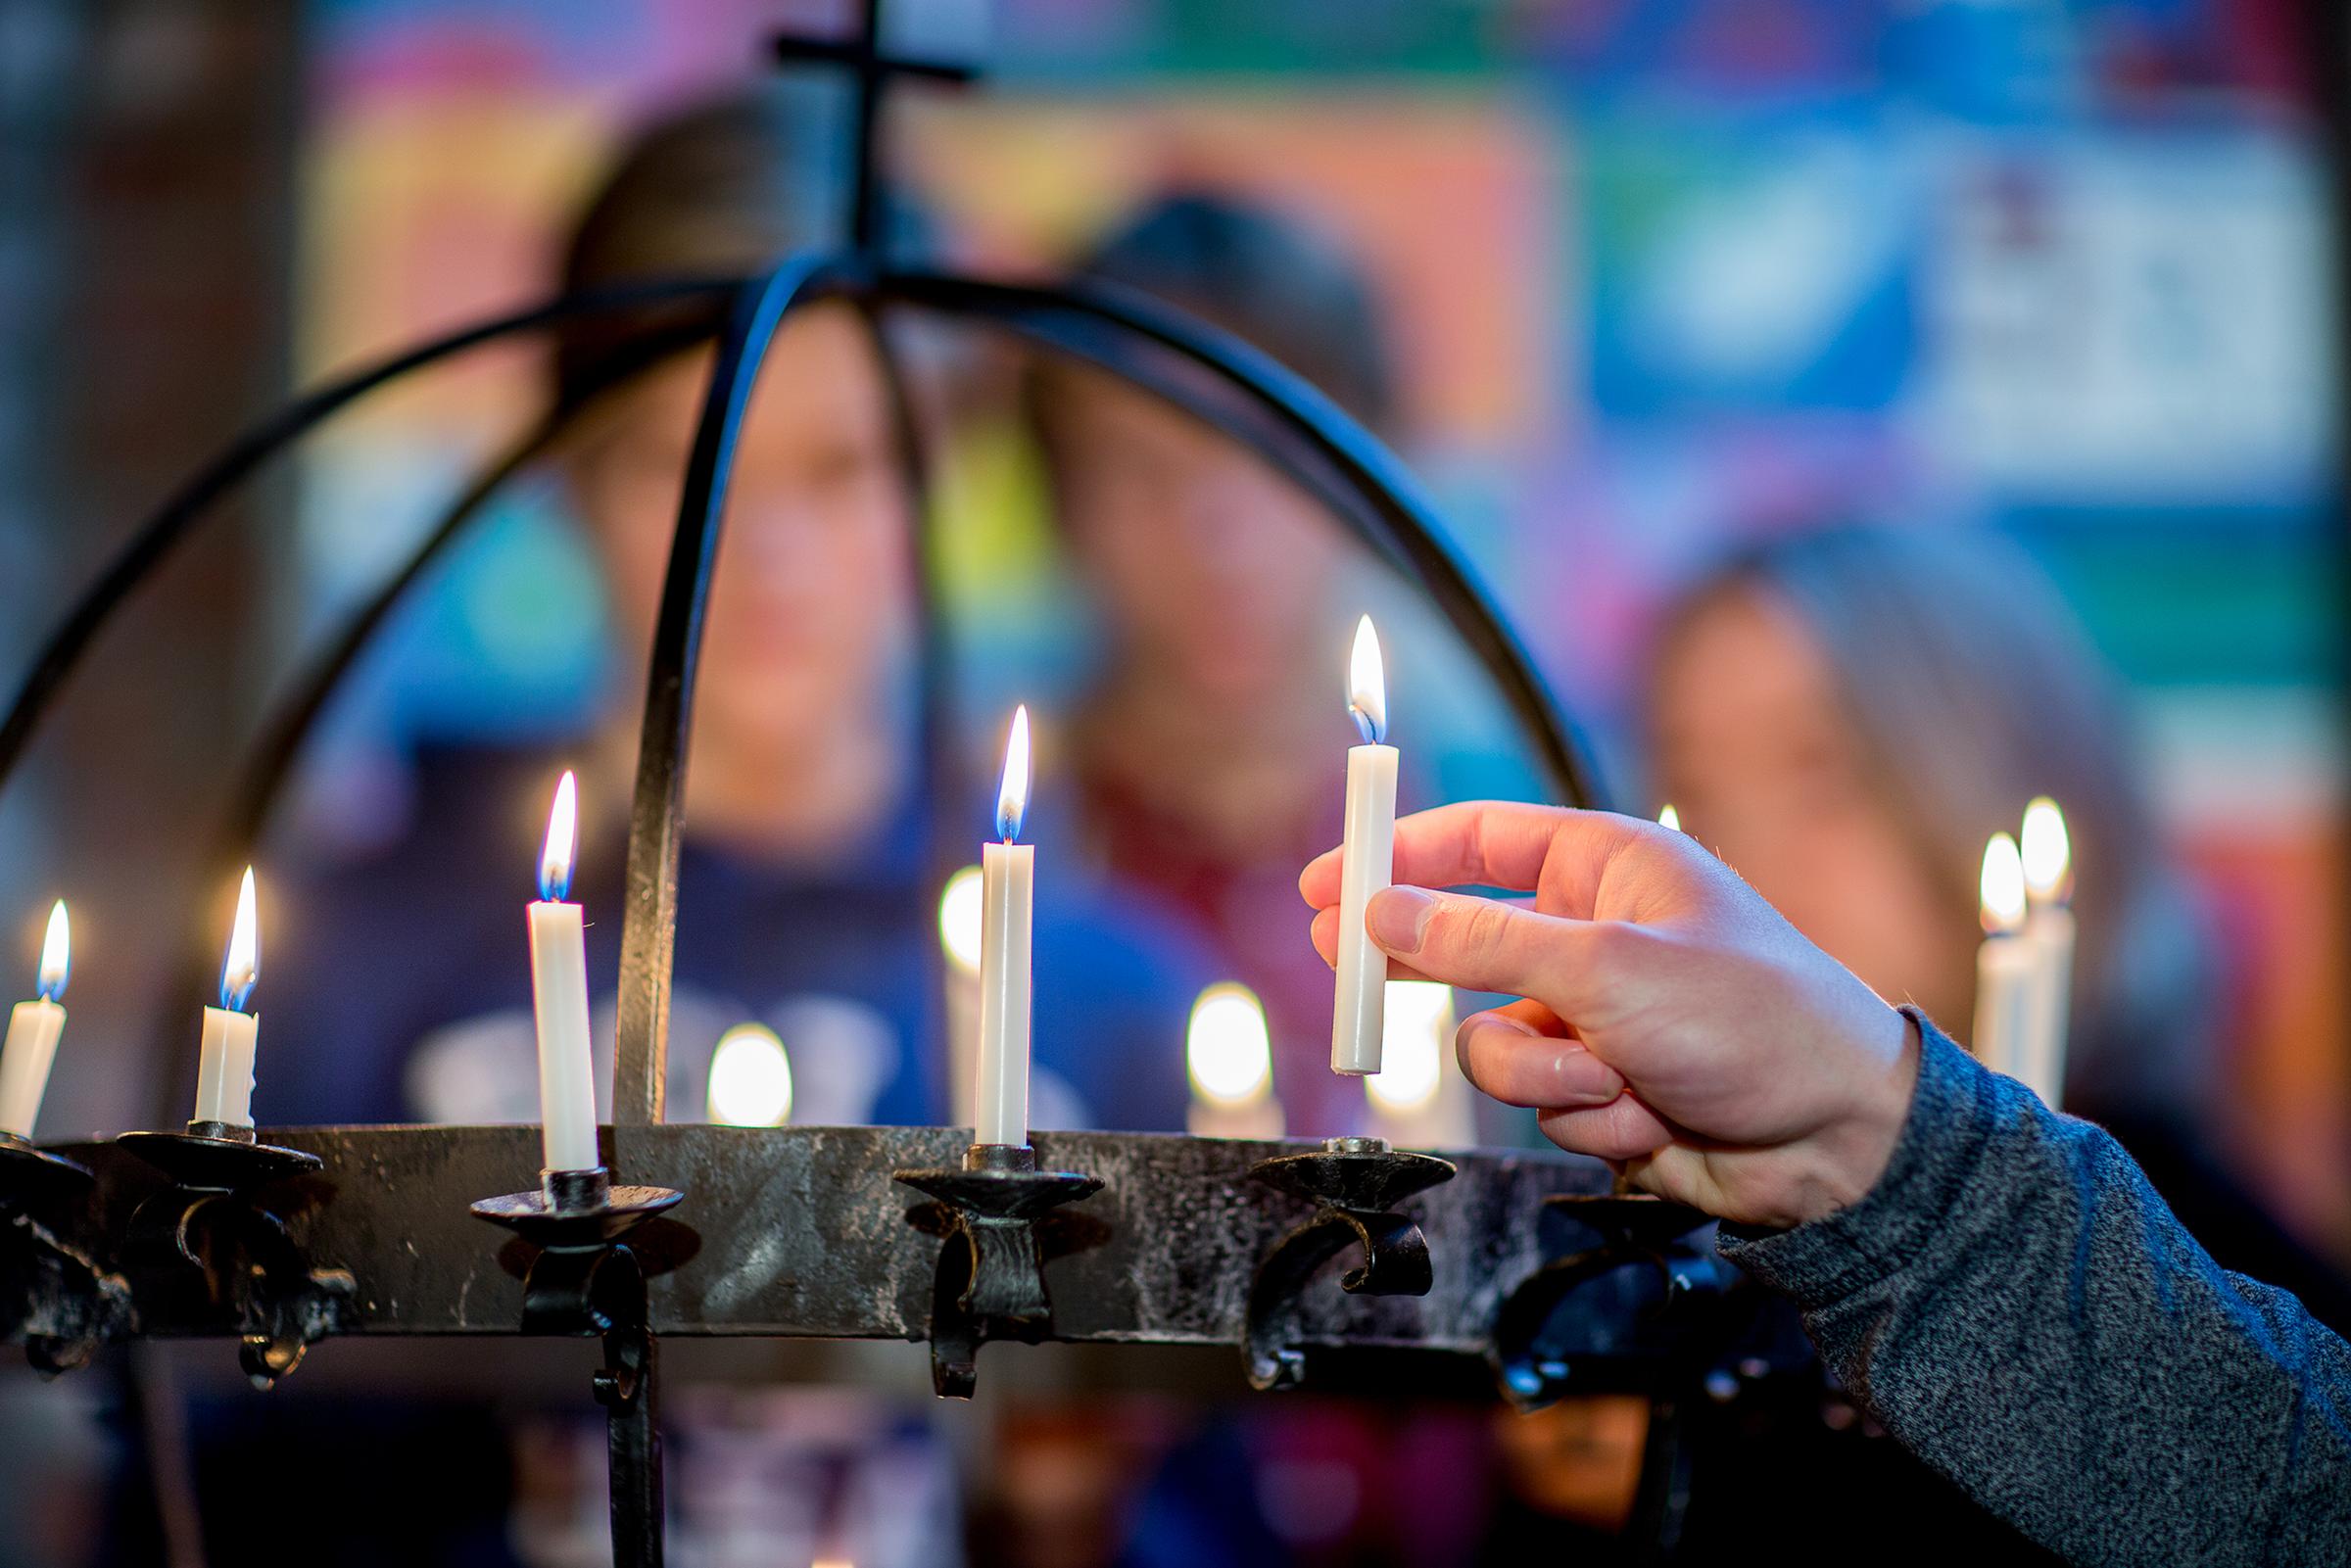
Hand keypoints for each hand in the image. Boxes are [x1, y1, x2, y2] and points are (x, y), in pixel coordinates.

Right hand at [1301, 802, 1918, 1229]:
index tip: (1326, 880)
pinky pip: (1535, 1100)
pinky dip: (1583, 1114)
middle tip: (1346, 974)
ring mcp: (1593, 1015)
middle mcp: (1593, 931)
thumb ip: (1481, 941)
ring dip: (1543, 1075)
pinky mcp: (1598, 1087)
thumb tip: (1382, 912)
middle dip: (1420, 969)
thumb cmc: (1751, 1021)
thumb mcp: (1605, 968)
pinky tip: (1649, 1113)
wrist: (1839, 1141)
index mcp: (1607, 865)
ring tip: (1613, 1079)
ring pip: (1491, 1041)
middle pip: (1463, 939)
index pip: (1478, 841)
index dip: (1396, 855)